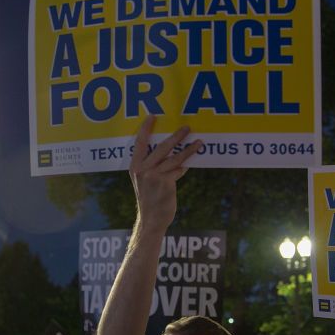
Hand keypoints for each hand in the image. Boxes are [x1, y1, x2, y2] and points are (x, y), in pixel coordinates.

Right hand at [129, 116, 200, 232]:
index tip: (152, 116)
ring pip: (175, 158)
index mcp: (135, 166)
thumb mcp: (144, 180)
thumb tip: (171, 151)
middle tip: (186, 127)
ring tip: (199, 142)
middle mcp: (143, 169)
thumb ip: (152, 166)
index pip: (140, 143)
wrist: (151, 218)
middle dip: (176, 136)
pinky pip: (179, 170)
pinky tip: (189, 163)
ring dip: (189, 149)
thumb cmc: (149, 198)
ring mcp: (155, 176)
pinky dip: (185, 167)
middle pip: (162, 147)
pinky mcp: (166, 183)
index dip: (145, 128)